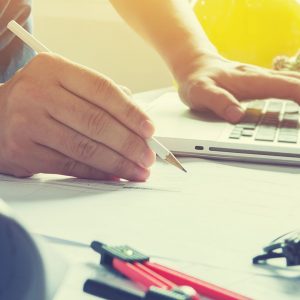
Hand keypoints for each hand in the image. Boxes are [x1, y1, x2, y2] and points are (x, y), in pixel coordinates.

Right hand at [0, 53, 155, 180]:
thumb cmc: (39, 99)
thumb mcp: (65, 84)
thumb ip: (100, 97)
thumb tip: (137, 120)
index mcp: (54, 69)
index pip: (102, 90)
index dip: (131, 112)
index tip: (150, 130)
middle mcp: (39, 93)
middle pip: (96, 122)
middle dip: (129, 143)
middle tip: (148, 156)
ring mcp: (28, 122)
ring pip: (85, 148)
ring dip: (118, 163)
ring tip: (138, 170)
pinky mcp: (24, 151)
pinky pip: (71, 165)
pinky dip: (98, 173)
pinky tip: (115, 175)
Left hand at [177, 53, 299, 122]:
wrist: (195, 66)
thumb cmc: (197, 80)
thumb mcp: (200, 92)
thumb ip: (218, 101)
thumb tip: (237, 116)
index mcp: (249, 79)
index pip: (284, 86)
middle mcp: (260, 77)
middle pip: (295, 82)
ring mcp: (261, 80)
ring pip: (292, 83)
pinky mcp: (260, 84)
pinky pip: (285, 86)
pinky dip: (296, 93)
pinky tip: (298, 106)